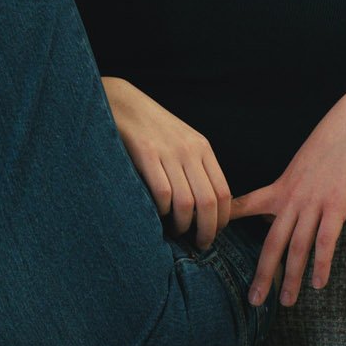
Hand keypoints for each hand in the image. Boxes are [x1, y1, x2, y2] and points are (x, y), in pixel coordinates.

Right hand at [102, 76, 232, 249]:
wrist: (121, 101)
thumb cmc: (150, 126)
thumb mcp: (181, 141)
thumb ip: (194, 166)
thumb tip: (204, 206)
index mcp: (202, 147)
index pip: (224, 192)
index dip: (222, 219)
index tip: (215, 233)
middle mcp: (190, 150)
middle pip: (209, 202)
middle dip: (207, 230)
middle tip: (200, 244)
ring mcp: (168, 152)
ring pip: (186, 202)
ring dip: (183, 226)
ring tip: (177, 233)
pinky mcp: (146, 153)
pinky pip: (162, 194)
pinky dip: (163, 212)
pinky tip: (158, 215)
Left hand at [228, 91, 345, 307]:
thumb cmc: (329, 145)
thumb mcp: (300, 166)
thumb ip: (288, 191)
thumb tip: (277, 212)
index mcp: (279, 188)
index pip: (245, 206)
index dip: (227, 222)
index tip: (206, 239)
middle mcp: (291, 199)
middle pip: (272, 243)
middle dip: (262, 274)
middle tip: (253, 300)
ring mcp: (314, 203)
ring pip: (297, 247)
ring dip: (291, 278)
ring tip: (286, 301)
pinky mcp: (337, 205)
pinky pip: (326, 240)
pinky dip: (321, 264)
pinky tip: (319, 283)